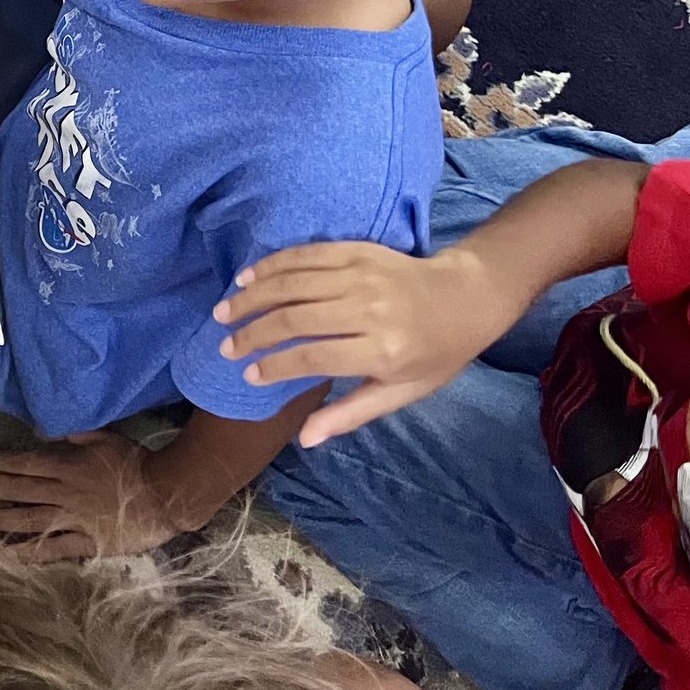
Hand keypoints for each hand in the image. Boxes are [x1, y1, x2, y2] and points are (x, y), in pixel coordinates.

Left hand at [0, 431, 178, 559]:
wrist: (166, 495)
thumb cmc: (136, 463)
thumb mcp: (105, 438)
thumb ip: (74, 433)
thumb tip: (42, 427)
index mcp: (67, 466)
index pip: (24, 464)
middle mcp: (64, 492)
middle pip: (20, 491)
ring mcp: (74, 519)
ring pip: (30, 519)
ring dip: (3, 521)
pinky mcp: (87, 542)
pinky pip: (54, 548)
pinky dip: (33, 551)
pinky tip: (14, 554)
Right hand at [214, 243, 525, 446]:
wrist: (466, 297)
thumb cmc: (434, 355)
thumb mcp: (401, 393)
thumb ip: (350, 413)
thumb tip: (304, 439)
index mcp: (383, 350)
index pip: (315, 357)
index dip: (276, 366)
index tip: (249, 374)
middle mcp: (369, 309)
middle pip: (296, 318)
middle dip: (253, 334)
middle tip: (226, 346)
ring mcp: (362, 275)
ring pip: (293, 283)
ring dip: (253, 298)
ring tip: (224, 313)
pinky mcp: (357, 250)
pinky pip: (305, 254)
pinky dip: (271, 265)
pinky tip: (248, 278)